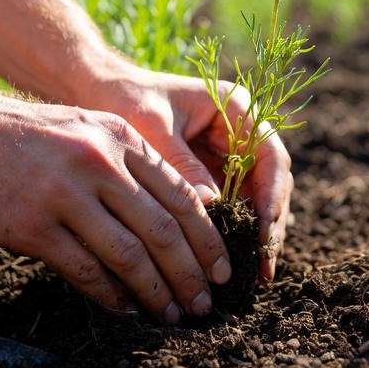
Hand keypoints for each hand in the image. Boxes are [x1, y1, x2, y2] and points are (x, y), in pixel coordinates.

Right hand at [0, 85, 229, 322]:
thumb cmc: (16, 134)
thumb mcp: (82, 129)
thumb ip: (124, 164)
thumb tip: (169, 218)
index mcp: (119, 137)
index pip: (183, 195)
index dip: (208, 240)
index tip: (221, 270)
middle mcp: (100, 162)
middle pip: (165, 230)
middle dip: (192, 274)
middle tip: (205, 305)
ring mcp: (66, 194)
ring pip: (132, 255)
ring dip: (158, 293)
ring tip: (172, 315)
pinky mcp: (33, 226)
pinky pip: (87, 271)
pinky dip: (113, 296)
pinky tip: (126, 310)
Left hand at [80, 64, 293, 281]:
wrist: (95, 91)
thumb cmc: (123, 98)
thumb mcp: (150, 127)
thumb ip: (180, 163)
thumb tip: (211, 207)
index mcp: (235, 110)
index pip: (270, 156)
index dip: (272, 196)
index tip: (265, 231)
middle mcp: (239, 133)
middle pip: (270, 184)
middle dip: (270, 225)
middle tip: (262, 267)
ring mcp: (227, 157)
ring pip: (255, 201)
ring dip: (256, 236)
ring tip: (254, 275)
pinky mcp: (210, 178)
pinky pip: (230, 210)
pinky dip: (231, 236)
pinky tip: (227, 265)